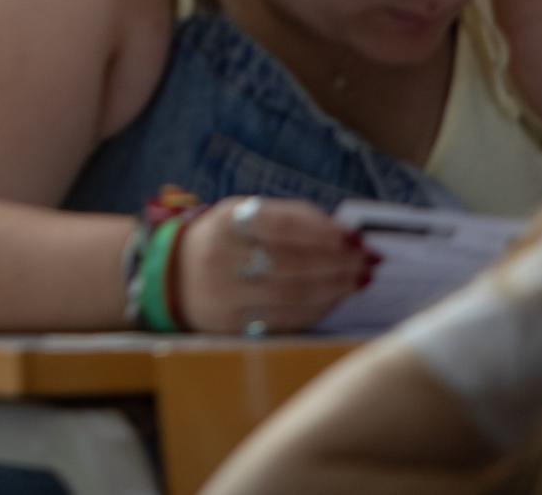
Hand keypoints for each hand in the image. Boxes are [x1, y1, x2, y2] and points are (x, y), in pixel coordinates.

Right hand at [176, 196, 376, 334]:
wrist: (172, 279)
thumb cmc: (223, 241)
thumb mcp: (242, 215)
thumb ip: (290, 218)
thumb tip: (345, 233)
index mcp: (225, 221)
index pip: (284, 225)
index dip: (324, 232)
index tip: (355, 237)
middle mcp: (222, 258)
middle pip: (293, 263)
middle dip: (338, 263)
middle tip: (368, 262)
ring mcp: (226, 295)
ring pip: (293, 295)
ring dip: (335, 288)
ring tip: (360, 280)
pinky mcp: (233, 325)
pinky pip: (286, 320)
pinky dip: (318, 309)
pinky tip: (336, 299)